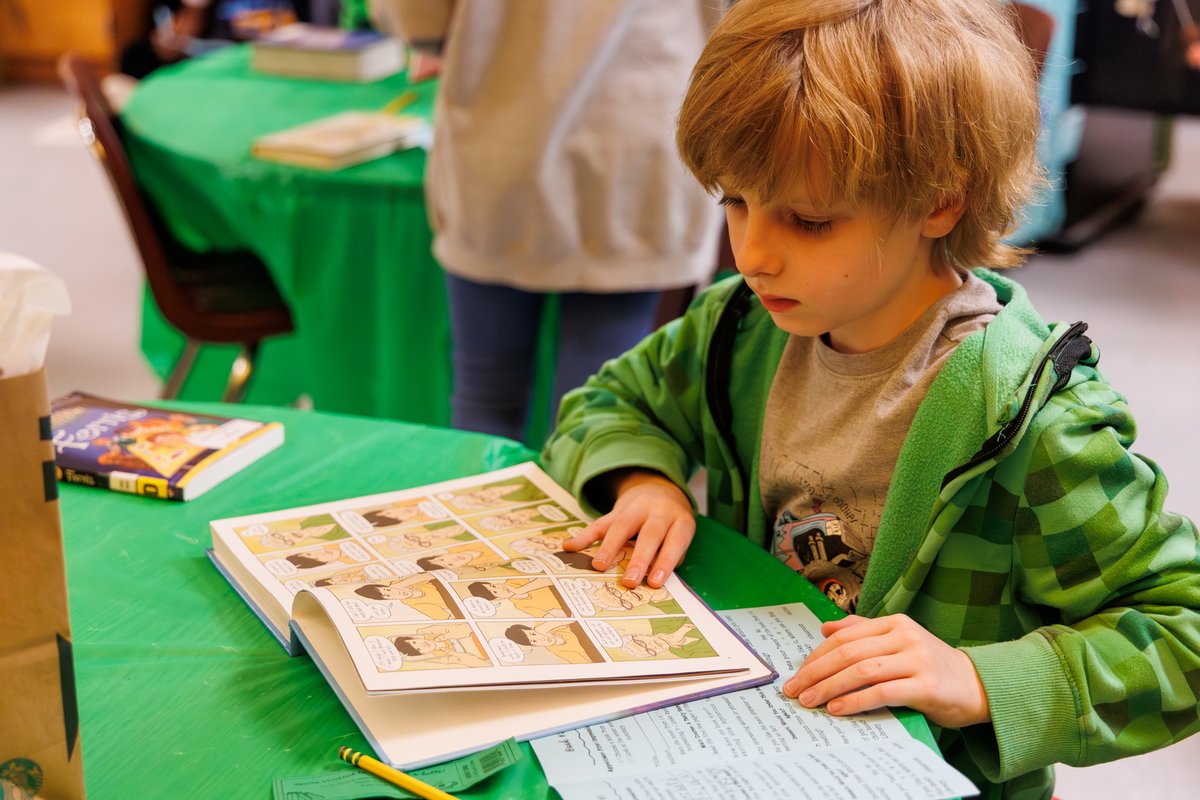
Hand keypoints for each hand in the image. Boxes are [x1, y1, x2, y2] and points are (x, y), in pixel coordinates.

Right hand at [564, 470, 693, 588]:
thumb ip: (670, 555)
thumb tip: (652, 579)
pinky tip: (569, 547)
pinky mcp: (616, 510)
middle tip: (629, 581)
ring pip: (621, 526)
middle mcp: (659, 510)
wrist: (659, 490)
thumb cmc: (672, 525)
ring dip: (609, 547)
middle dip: (638, 559)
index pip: (675, 541)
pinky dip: (584, 536)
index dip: (665, 561)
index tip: (654, 582)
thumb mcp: (680, 535)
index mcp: (680, 520)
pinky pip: (600, 523)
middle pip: (649, 534)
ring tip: (598, 567)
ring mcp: (636, 507)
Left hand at [781, 614, 989, 728]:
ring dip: (830, 687)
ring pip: (861, 671)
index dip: (816, 656)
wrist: (977, 686)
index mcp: (894, 623)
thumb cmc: (931, 667)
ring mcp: (917, 659)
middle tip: (795, 690)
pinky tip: (837, 709)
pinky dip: (855, 701)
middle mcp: (905, 636)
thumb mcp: (898, 642)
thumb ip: (863, 632)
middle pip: (848, 653)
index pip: (844, 637)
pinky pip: (882, 692)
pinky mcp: (926, 685)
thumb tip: (826, 629)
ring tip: (810, 701)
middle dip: (816, 672)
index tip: (798, 673)